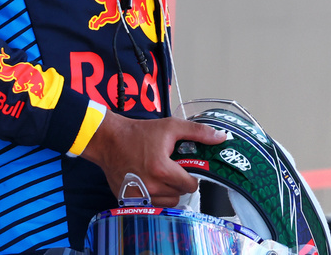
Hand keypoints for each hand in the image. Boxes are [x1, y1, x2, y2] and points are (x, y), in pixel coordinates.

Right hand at [82, 112, 227, 206]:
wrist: (109, 140)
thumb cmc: (139, 133)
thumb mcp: (171, 126)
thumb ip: (198, 132)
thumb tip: (221, 137)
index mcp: (162, 169)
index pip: (190, 185)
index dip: (192, 176)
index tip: (188, 168)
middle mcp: (150, 186)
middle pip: (179, 194)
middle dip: (180, 182)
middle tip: (173, 168)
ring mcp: (138, 195)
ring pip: (167, 203)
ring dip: (169, 191)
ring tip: (163, 175)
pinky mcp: (128, 200)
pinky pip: (151, 205)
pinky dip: (155, 196)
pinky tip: (151, 181)